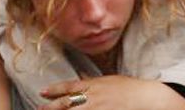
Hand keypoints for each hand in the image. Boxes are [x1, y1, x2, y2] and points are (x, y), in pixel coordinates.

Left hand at [40, 76, 184, 109]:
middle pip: (68, 102)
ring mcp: (98, 108)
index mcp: (95, 84)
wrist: (145, 97)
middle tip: (39, 109)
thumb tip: (82, 78)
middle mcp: (94, 96)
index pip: (71, 86)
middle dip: (52, 106)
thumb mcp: (109, 80)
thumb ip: (93, 80)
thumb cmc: (129, 87)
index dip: (56, 89)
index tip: (43, 92)